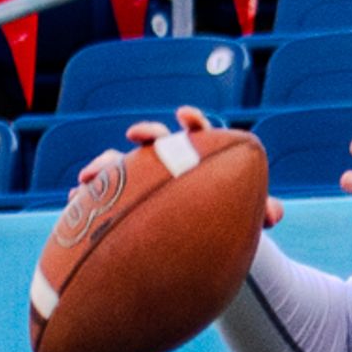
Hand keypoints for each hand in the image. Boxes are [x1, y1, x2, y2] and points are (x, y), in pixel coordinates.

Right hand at [88, 108, 283, 227]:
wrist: (200, 236)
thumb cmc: (224, 218)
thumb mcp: (244, 217)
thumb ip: (260, 212)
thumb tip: (276, 215)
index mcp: (199, 157)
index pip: (197, 132)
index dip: (192, 121)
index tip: (184, 114)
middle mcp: (169, 161)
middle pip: (156, 139)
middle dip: (145, 134)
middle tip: (135, 136)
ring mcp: (144, 177)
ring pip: (122, 163)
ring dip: (104, 164)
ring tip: (87, 175)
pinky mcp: (124, 197)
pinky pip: (104, 192)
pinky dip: (89, 194)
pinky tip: (74, 200)